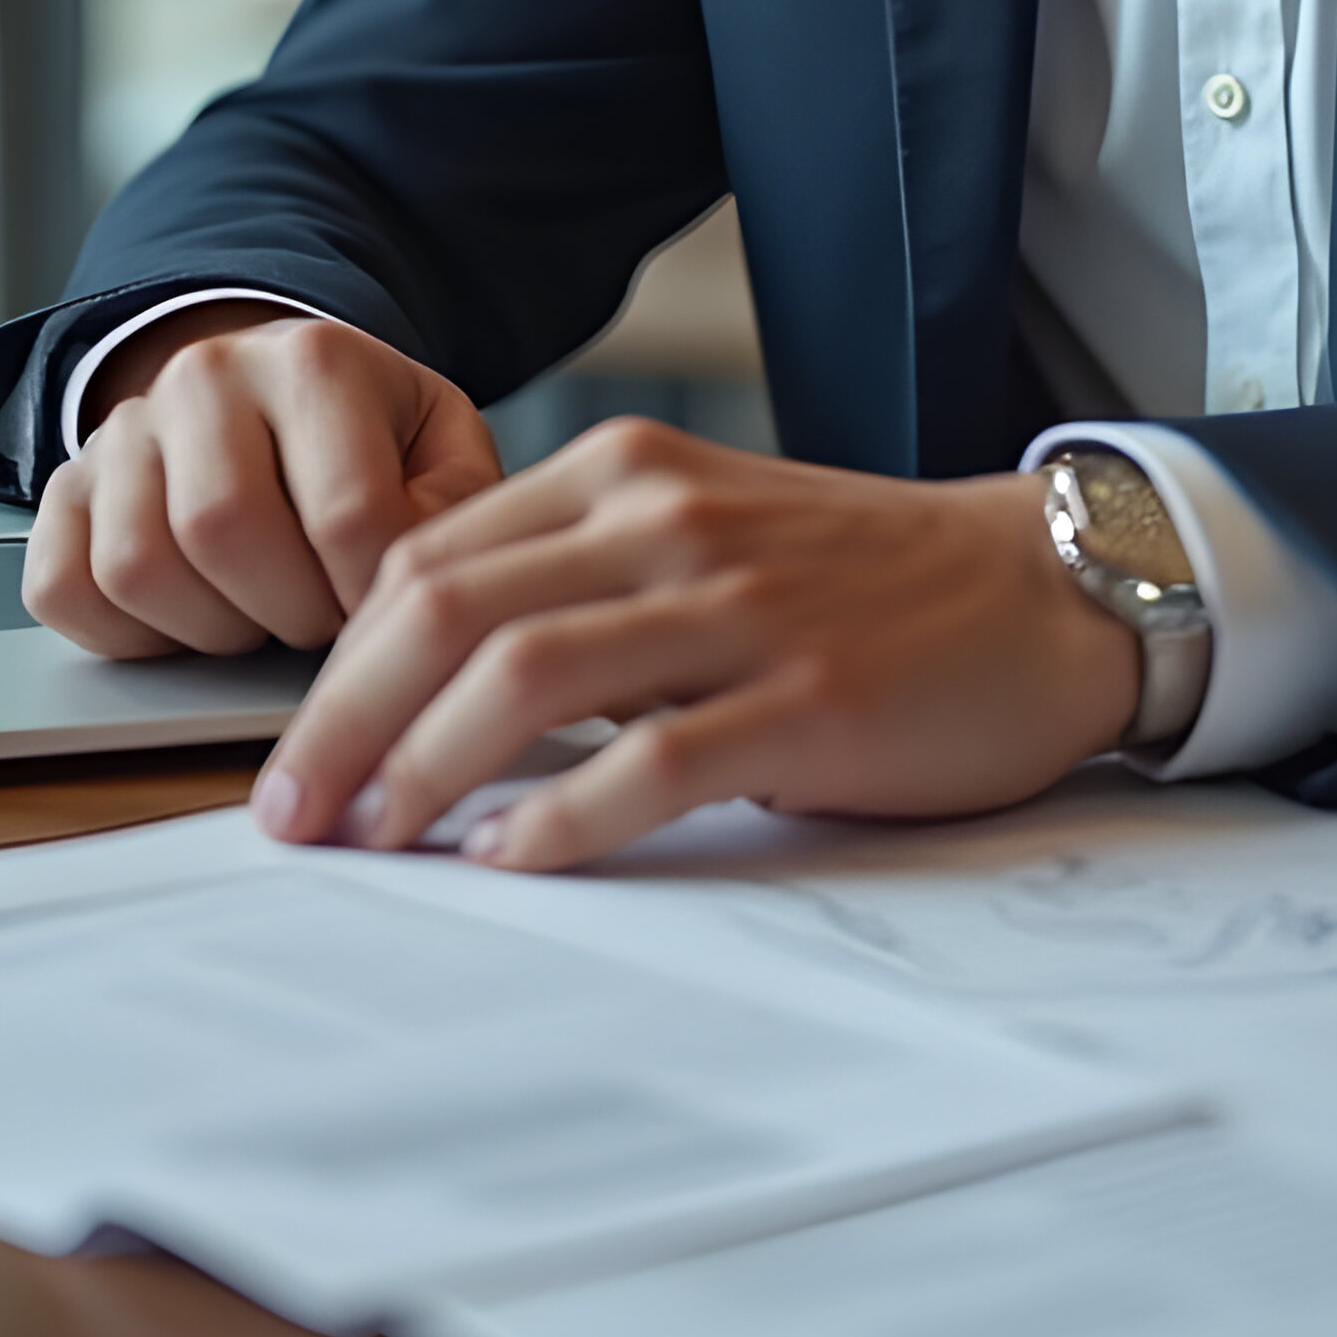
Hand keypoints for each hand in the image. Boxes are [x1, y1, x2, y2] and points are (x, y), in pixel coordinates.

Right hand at [21, 304, 501, 657]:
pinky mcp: (63, 490)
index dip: (372, 596)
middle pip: (226, 531)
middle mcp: (204, 376)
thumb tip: (420, 590)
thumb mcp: (442, 446)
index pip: (347, 512)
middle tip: (321, 615)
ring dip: (212, 628)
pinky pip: (64, 590)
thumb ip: (457, 508)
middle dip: (290, 612)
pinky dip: (128, 634)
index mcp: (314, 359)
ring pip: (138, 568)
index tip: (383, 609)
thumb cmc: (365, 436)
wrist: (270, 392)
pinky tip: (192, 612)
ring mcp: (122, 430)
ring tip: (262, 608)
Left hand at [248, 421, 1143, 869]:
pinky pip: (651, 759)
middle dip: (344, 722)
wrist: (1042, 589)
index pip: (428, 559)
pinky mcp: (807, 698)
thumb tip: (423, 694)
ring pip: (525, 674)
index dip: (338, 664)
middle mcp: (668, 522)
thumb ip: (578, 582)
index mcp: (629, 475)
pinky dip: (560, 818)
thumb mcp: (701, 538)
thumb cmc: (859, 582)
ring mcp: (739, 607)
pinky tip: (510, 861)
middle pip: (447, 611)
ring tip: (379, 842)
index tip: (297, 757)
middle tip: (294, 816)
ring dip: (423, 768)